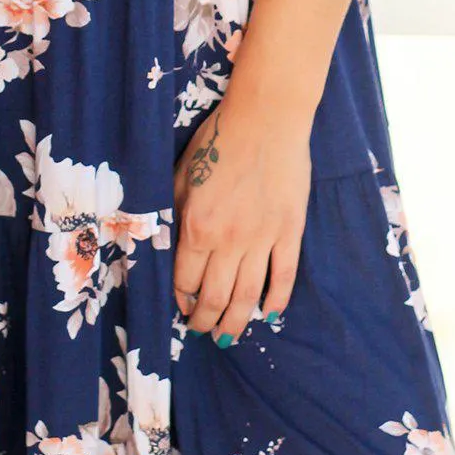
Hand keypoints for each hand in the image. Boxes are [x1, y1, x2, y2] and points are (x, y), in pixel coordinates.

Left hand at [172, 91, 311, 343]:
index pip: (184, 280)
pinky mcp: (290, 231)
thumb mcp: (180, 176)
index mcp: (196, 227)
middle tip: (201, 330)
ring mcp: (263, 239)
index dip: (181, 300)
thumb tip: (165, 246)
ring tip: (228, 335)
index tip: (181, 308)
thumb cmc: (217, 141)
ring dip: (236, 321)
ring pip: (248, 296)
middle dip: (205, 321)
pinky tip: (269, 314)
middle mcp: (229, 240)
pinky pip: (284, 276)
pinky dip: (277, 300)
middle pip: (215, 298)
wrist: (265, 119)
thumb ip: (172, 214)